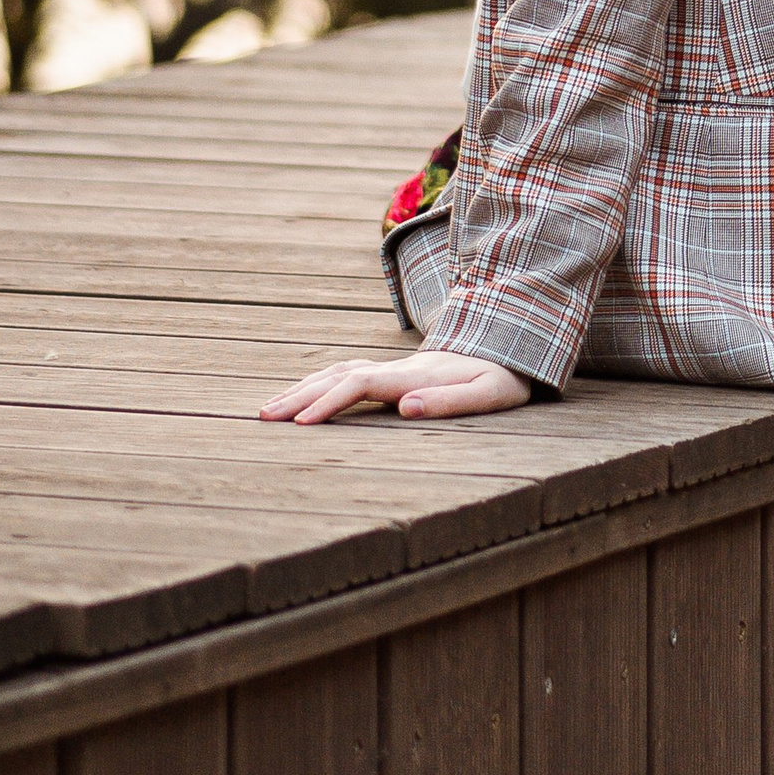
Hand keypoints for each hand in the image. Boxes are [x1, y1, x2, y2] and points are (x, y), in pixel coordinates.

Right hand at [260, 348, 531, 424]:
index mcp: (414, 376)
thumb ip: (449, 401)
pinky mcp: (394, 372)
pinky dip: (319, 382)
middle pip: (337, 376)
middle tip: (263, 418)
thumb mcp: (489, 394)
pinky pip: (347, 373)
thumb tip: (406, 407)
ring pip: (337, 372)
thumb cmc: (502, 379)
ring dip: (302, 388)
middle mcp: (397, 368)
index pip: (359, 384)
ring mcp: (394, 368)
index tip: (301, 425)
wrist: (511, 350)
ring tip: (269, 409)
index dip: (329, 402)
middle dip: (299, 396)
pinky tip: (304, 393)